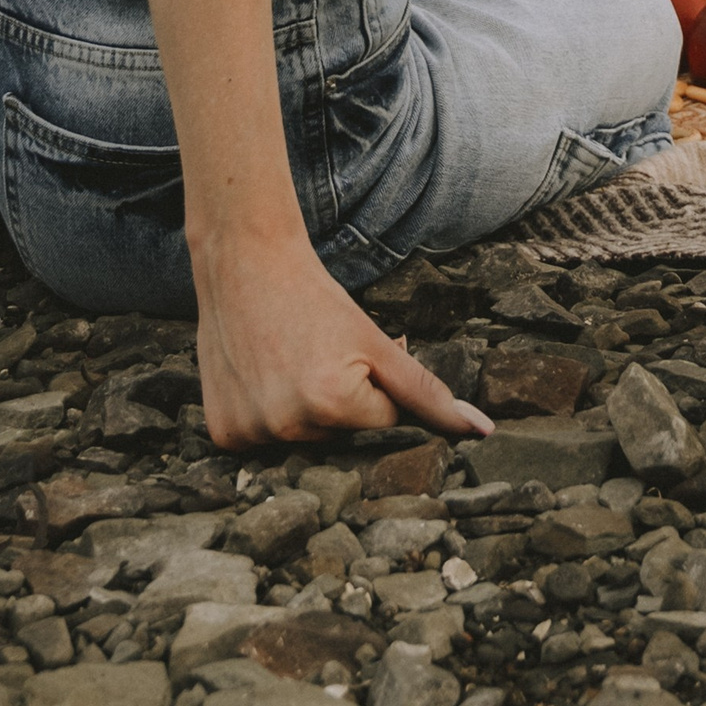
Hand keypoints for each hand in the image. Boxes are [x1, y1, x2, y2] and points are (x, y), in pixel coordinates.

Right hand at [196, 238, 495, 450]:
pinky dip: (267, 415)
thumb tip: (483, 432)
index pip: (383, 420)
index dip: (373, 382)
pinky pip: (264, 441)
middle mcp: (289, 428)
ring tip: (287, 361)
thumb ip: (429, 392)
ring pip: (306, 438)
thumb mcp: (377, 341)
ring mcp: (250, 435)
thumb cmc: (316, 299)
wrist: (245, 263)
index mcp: (332, 404)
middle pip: (343, 434)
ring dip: (304, 409)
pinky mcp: (222, 435)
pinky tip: (261, 377)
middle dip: (341, 400)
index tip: (346, 350)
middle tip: (316, 353)